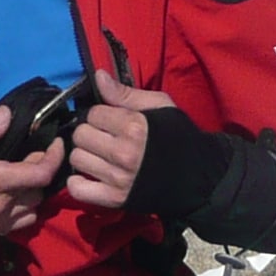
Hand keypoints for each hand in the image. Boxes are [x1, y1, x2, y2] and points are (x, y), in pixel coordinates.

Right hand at [0, 104, 63, 239]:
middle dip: (41, 171)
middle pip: (40, 191)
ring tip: (24, 174)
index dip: (55, 157)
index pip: (41, 174)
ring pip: (33, 210)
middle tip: (32, 153)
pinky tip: (12, 193)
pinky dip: (24, 208)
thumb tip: (7, 115)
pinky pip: (19, 223)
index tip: (56, 142)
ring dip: (34, 192)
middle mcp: (0, 206)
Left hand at [63, 70, 177, 209]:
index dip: (100, 115)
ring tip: (100, 156)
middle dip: (90, 133)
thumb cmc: (178, 136)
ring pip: (77, 159)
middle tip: (103, 138)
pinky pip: (77, 189)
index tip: (110, 120)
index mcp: (134, 126)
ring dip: (85, 156)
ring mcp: (118, 178)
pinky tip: (90, 175)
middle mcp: (123, 153)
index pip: (93, 114)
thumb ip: (125, 93)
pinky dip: (78, 182)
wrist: (198, 176)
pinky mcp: (115, 199)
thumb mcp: (159, 106)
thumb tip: (98, 76)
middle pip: (81, 136)